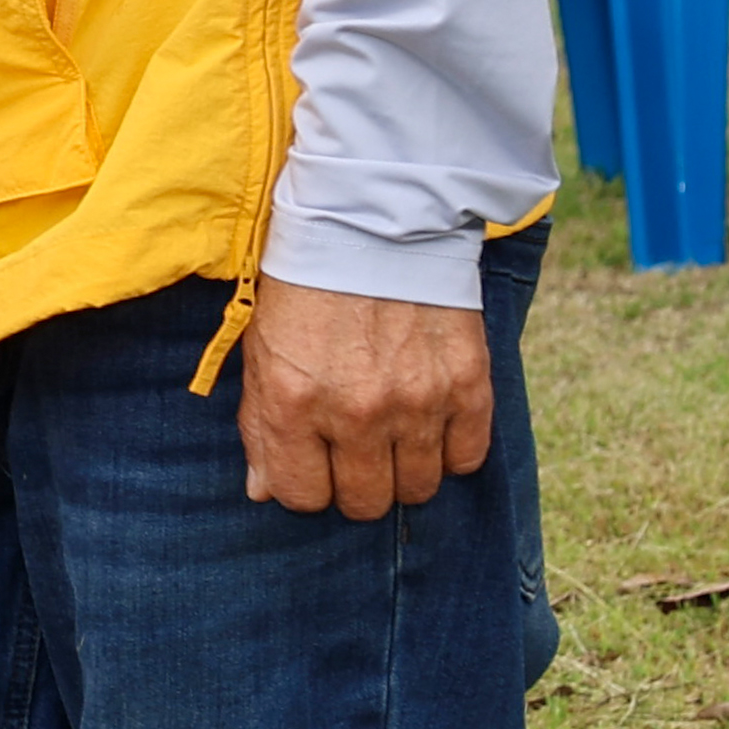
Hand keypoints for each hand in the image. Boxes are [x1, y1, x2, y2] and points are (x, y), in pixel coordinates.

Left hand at [236, 279, 494, 519]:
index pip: (302, 495)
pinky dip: (450, 451)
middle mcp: (355, 413)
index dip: (305, 487)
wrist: (372, 226)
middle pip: (365, 502)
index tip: (312, 466)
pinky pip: (467, 458)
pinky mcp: (467, 386)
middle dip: (355, 487)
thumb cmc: (305, 288)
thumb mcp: (261, 352)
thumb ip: (261, 427)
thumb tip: (263, 491)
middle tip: (354, 455)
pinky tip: (432, 424)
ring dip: (404, 472)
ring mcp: (417, 403)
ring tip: (393, 437)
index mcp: (293, 403)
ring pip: (418, 488)